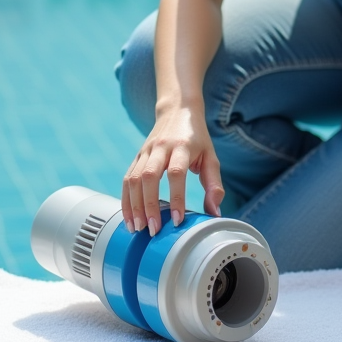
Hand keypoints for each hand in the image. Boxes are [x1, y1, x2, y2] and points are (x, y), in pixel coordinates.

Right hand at [121, 106, 224, 235]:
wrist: (177, 111)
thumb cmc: (197, 138)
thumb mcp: (211, 157)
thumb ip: (213, 185)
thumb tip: (215, 213)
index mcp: (182, 147)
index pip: (176, 173)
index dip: (176, 197)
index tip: (176, 220)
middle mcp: (161, 148)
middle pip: (149, 176)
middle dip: (149, 205)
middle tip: (153, 229)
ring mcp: (146, 151)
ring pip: (133, 179)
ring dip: (134, 205)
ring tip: (138, 228)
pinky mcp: (137, 156)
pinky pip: (127, 179)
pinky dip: (126, 200)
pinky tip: (129, 218)